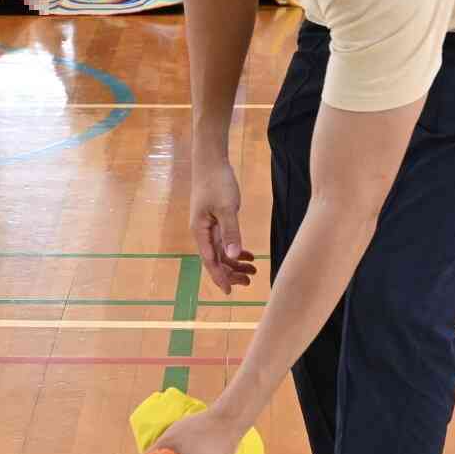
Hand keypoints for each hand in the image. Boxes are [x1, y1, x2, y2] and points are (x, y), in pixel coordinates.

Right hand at [190, 157, 256, 292]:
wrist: (210, 161)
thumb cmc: (217, 182)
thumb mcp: (227, 208)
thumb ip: (231, 232)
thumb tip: (233, 256)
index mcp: (201, 231)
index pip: (210, 261)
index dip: (220, 277)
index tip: (231, 291)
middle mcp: (202, 232)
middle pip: (216, 259)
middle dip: (232, 272)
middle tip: (250, 281)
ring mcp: (209, 226)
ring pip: (222, 251)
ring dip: (236, 262)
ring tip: (253, 271)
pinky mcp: (216, 219)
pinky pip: (225, 241)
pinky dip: (236, 249)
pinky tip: (249, 254)